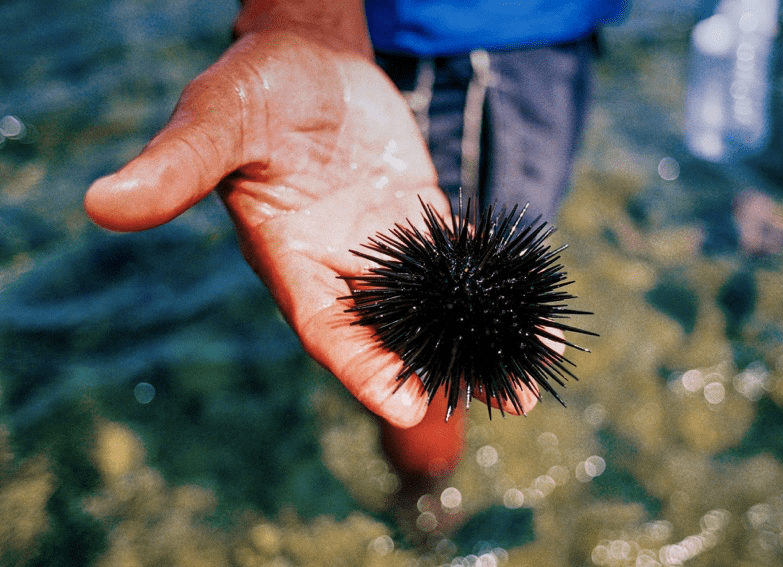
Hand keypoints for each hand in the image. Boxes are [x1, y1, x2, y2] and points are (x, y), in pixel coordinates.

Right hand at [85, 29, 540, 427]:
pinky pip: (462, 261)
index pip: (326, 327)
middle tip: (503, 404)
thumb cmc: (255, 84)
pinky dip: (496, 289)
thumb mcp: (218, 119)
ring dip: (480, 345)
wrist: (305, 55)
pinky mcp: (419, 220)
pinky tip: (535, 318)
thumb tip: (102, 204)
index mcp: (289, 258)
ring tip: (529, 383)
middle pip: (391, 335)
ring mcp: (384, 247)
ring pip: (434, 310)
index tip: (408, 406)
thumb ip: (176, 164)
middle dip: (440, 373)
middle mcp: (339, 266)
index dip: (362, 368)